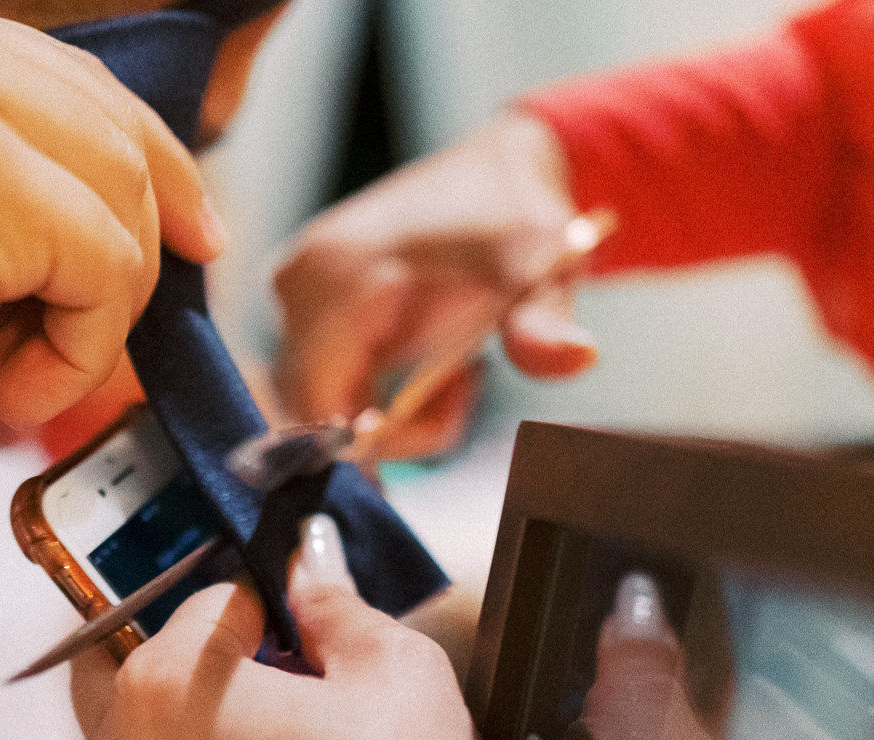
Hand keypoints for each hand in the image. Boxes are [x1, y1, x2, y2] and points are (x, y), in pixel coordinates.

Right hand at [0, 0, 221, 502]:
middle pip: (116, 130)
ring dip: (98, 313)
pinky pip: (110, 269)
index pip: (69, 80)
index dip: (142, 164)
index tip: (188, 234)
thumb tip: (118, 226)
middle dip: (142, 245)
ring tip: (19, 377)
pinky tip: (8, 392)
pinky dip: (81, 352)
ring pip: (126, 201)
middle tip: (118, 334)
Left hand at [72, 515, 510, 739]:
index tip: (315, 619)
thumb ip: (338, 603)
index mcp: (164, 683)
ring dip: (184, 714)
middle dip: (187, 643)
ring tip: (281, 725)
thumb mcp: (397, 672)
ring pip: (135, 736)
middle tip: (271, 652)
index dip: (270, 600)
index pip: (207, 599)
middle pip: (125, 657)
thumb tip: (311, 562)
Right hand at [273, 112, 597, 458]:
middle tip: (461, 395)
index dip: (380, 440)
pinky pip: (325, 380)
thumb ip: (544, 323)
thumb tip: (577, 358)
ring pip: (320, 403)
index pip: (321, 406)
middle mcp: (300, 284)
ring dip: (386, 414)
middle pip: (316, 411)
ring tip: (455, 376)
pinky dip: (376, 395)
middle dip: (391, 430)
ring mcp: (296, 292)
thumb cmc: (515, 214)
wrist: (496, 166)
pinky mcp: (306, 302)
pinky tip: (429, 369)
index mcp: (338, 275)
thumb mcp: (539, 271)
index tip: (449, 419)